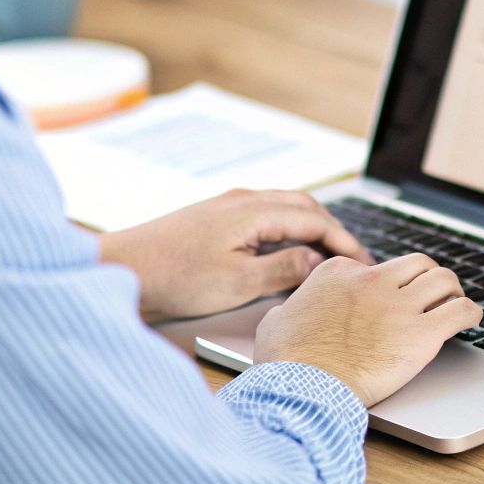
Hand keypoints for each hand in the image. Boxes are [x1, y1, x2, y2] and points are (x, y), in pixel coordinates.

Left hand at [99, 188, 375, 321]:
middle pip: (305, 208)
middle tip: (353, 259)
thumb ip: (283, 269)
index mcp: (254, 210)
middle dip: (334, 231)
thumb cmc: (172, 276)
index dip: (345, 242)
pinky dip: (287, 231)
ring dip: (312, 229)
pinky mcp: (214, 219)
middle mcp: (243, 200)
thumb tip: (317, 261)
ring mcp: (227, 207)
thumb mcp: (237, 282)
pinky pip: (265, 217)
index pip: (316, 220)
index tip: (363, 264)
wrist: (120, 268)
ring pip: (285, 210)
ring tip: (327, 256)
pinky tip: (286, 252)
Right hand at [254, 253, 481, 406]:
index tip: (389, 299)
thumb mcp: (277, 321)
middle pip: (417, 264)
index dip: (385, 284)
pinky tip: (471, 319)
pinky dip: (470, 312)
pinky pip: (460, 311)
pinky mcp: (421, 334)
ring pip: (443, 279)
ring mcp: (399, 305)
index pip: (375, 266)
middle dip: (427, 276)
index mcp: (340, 273)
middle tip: (432, 292)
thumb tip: (289, 315)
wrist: (303, 387)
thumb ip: (292, 309)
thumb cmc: (286, 362)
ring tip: (453, 301)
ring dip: (452, 289)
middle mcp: (373, 281)